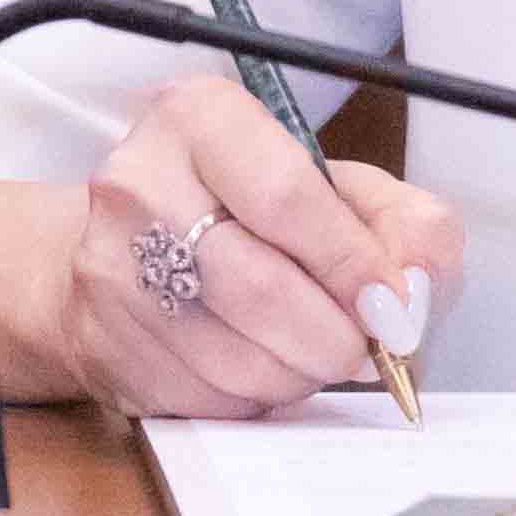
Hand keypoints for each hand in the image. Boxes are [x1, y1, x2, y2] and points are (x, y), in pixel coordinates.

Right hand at [62, 80, 463, 421]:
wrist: (139, 252)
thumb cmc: (257, 216)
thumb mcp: (348, 192)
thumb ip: (409, 225)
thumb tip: (413, 292)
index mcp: (199, 118)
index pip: (286, 196)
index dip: (352, 263)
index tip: (390, 303)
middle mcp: (138, 180)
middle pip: (261, 288)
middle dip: (335, 337)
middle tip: (363, 347)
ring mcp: (110, 265)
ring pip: (237, 356)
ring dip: (299, 373)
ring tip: (309, 350)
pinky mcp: (102, 341)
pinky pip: (206, 397)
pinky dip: (255, 397)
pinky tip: (258, 363)